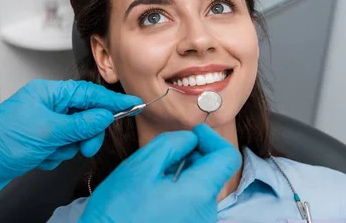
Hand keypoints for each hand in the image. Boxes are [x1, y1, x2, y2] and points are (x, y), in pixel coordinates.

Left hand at [0, 79, 140, 197]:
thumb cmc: (2, 141)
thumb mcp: (49, 131)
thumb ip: (81, 124)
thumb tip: (104, 116)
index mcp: (49, 93)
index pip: (88, 94)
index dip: (111, 101)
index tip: (131, 105)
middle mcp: (47, 105)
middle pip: (84, 116)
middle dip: (84, 133)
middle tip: (83, 146)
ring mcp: (43, 123)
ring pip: (74, 134)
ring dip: (65, 147)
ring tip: (49, 151)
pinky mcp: (38, 140)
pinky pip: (60, 146)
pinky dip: (53, 155)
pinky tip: (38, 157)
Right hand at [80, 124, 241, 222]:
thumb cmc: (118, 212)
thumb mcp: (140, 166)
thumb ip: (171, 144)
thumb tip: (190, 139)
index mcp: (198, 194)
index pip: (227, 157)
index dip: (211, 138)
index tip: (195, 132)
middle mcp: (206, 213)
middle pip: (213, 173)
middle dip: (192, 156)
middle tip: (164, 155)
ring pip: (201, 188)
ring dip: (183, 174)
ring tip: (153, 178)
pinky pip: (192, 205)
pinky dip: (179, 192)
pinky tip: (155, 194)